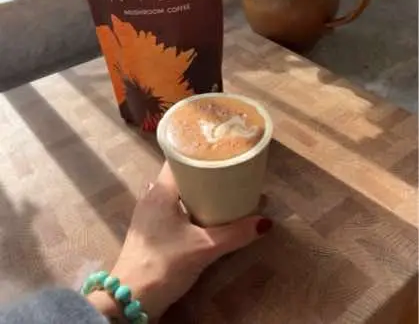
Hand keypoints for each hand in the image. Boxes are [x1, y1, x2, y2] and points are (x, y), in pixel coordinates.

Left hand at [88, 162, 271, 319]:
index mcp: (160, 190)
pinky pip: (169, 208)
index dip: (198, 152)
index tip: (219, 151)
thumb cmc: (165, 263)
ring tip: (218, 190)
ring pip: (173, 193)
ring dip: (193, 192)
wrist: (130, 300)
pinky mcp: (147, 232)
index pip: (179, 158)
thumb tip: (265, 223)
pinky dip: (185, 207)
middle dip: (201, 173)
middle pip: (178, 175)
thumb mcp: (204, 248)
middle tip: (226, 171)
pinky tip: (200, 215)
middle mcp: (150, 196)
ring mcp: (146, 214)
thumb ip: (235, 234)